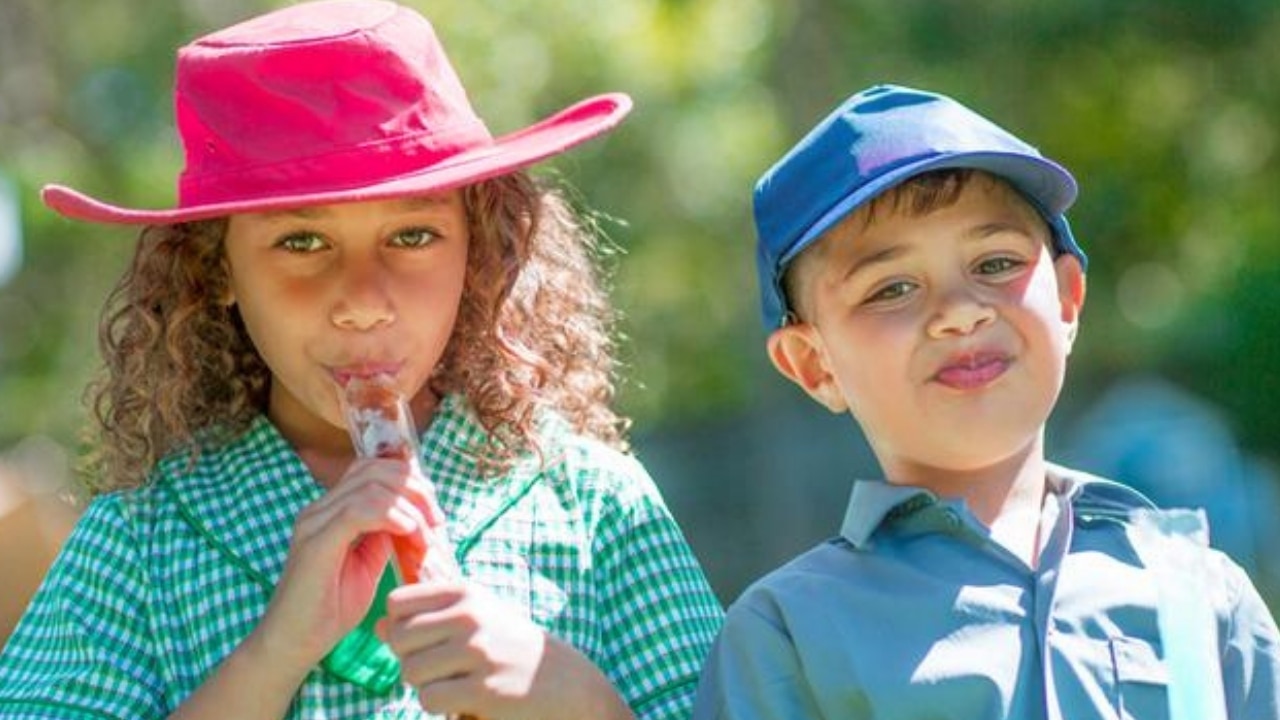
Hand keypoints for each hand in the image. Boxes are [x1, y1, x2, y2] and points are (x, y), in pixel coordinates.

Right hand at [252, 457, 440, 672]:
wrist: (294, 644)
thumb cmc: (330, 610)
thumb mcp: (368, 566)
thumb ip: (383, 537)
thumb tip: (409, 519)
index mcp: (330, 511)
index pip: (371, 469)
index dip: (409, 480)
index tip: (434, 511)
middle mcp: (319, 509)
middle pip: (374, 470)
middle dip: (414, 489)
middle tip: (436, 520)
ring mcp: (314, 523)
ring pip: (369, 486)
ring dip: (408, 507)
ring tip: (423, 536)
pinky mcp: (315, 543)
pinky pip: (356, 511)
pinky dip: (390, 515)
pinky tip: (408, 532)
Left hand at [381, 582, 633, 719]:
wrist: (567, 683)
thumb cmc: (514, 648)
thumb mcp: (479, 617)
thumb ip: (430, 616)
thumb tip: (377, 625)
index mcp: (467, 593)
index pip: (398, 602)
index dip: (399, 625)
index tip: (423, 639)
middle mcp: (470, 617)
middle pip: (397, 639)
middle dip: (410, 659)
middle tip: (440, 668)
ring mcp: (477, 653)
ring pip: (410, 672)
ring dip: (426, 685)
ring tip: (456, 683)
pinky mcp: (483, 690)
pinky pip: (429, 699)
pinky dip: (440, 706)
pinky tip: (465, 700)